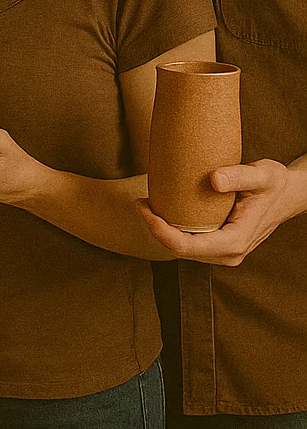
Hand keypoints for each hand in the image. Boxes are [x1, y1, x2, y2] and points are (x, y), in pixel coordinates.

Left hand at [139, 159, 306, 265]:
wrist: (288, 195)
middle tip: (140, 202)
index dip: (161, 231)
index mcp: (236, 241)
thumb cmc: (275, 183)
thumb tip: (214, 179)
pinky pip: (193, 244)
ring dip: (164, 231)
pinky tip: (165, 209)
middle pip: (182, 251)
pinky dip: (176, 230)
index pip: (187, 245)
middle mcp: (229, 253)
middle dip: (157, 230)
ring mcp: (225, 253)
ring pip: (185, 250)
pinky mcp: (221, 246)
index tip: (144, 208)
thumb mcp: (262, 174)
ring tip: (148, 203)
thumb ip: (239, 175)